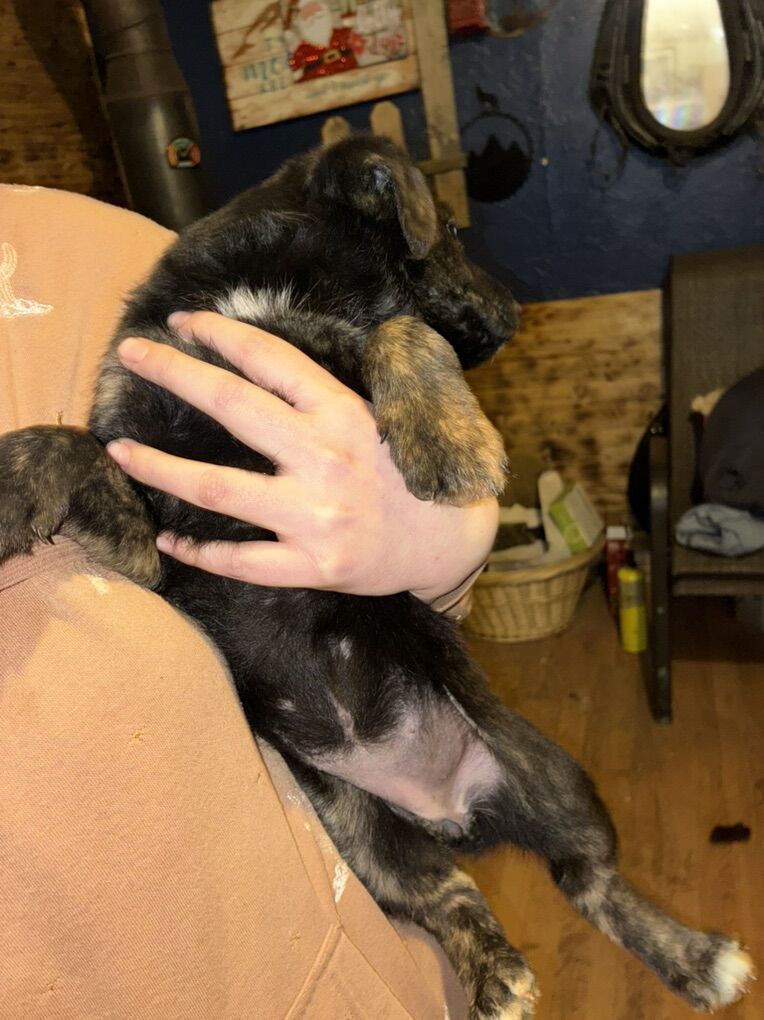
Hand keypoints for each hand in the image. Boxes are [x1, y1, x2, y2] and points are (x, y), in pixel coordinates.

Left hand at [106, 311, 498, 600]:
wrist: (450, 542)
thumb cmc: (413, 474)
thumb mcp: (387, 417)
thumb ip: (331, 395)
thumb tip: (268, 362)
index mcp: (343, 413)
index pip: (270, 360)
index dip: (220, 335)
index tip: (183, 322)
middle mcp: (324, 458)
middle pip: (232, 407)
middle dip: (174, 373)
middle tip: (130, 354)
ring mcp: (315, 515)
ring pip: (218, 488)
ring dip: (160, 467)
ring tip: (118, 451)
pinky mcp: (314, 564)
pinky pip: (242, 561)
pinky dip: (199, 552)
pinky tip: (166, 538)